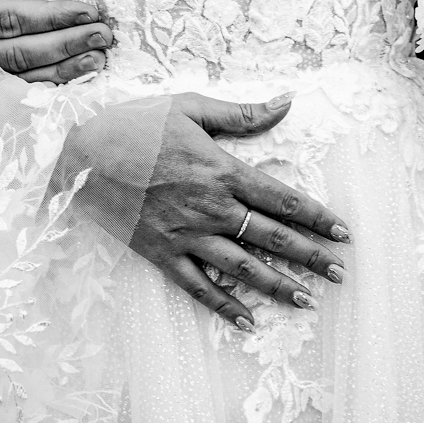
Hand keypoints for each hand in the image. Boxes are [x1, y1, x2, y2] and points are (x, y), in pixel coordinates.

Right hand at [0, 0, 113, 81]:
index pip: (9, 18)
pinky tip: (79, 75)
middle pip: (19, 51)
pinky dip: (52, 84)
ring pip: (21, 76)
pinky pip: (20, 89)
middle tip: (102, 34)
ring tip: (98, 57)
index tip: (87, 11)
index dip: (50, 16)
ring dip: (64, 69)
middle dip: (65, 44)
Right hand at [66, 92, 348, 330]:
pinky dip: (224, 306)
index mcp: (222, 171)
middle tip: (341, 273)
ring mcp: (187, 236)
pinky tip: (248, 321)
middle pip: (272, 237)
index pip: (282, 199)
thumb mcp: (190, 107)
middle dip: (310, 256)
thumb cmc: (135, 125)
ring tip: (307, 300)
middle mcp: (211, 209)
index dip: (316, 217)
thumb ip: (241, 113)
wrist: (81, 157)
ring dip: (278, 286)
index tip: (343, 232)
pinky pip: (199, 287)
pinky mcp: (162, 255)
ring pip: (243, 267)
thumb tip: (287, 101)